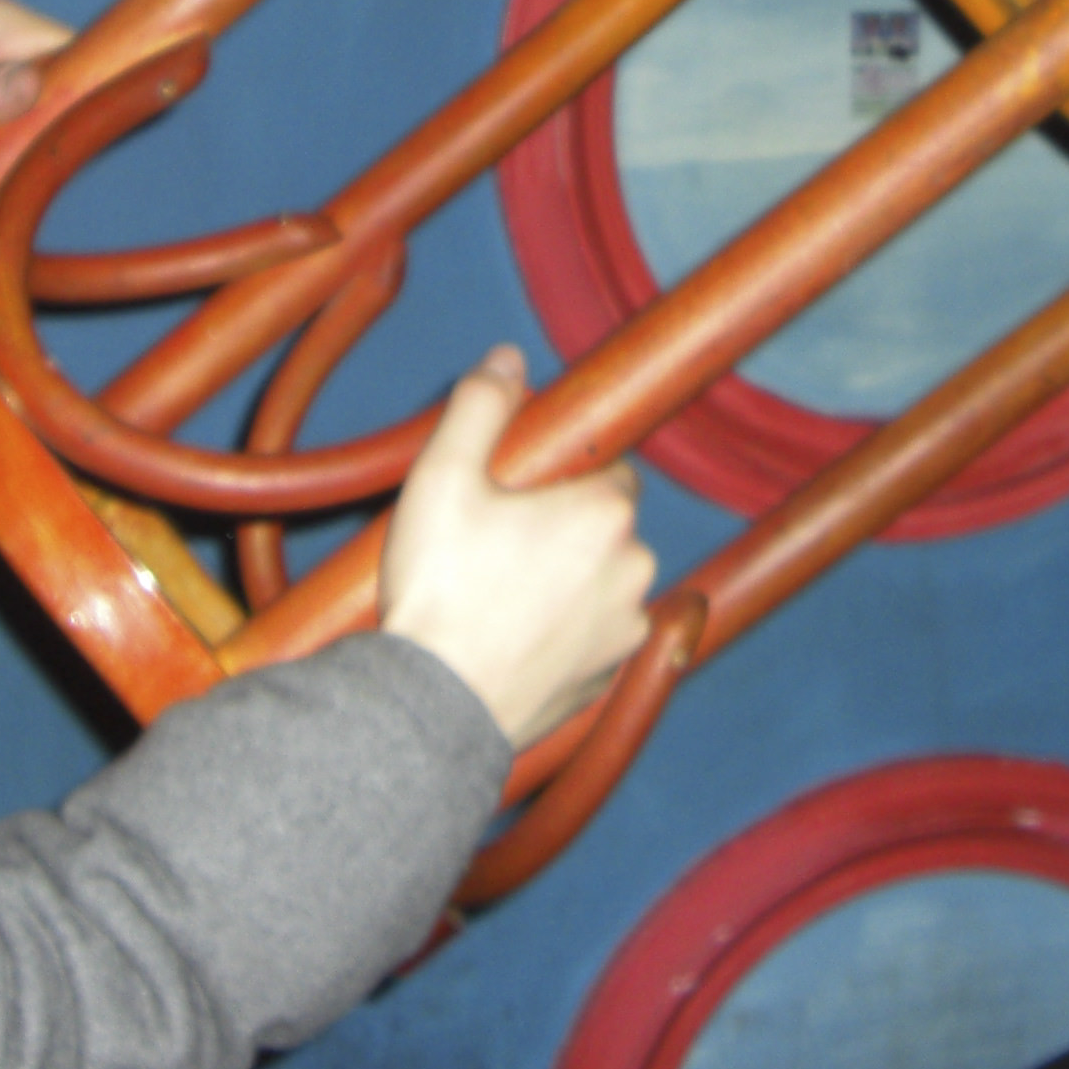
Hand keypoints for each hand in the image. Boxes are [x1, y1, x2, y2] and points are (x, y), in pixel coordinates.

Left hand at [0, 0, 74, 167]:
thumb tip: (31, 85)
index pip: (76, 44)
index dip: (89, 85)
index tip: (79, 132)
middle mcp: (4, 35)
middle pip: (66, 76)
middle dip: (55, 120)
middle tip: (25, 157)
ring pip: (46, 104)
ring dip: (31, 138)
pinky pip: (21, 118)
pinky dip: (11, 144)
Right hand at [381, 346, 654, 749]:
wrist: (433, 709)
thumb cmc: (441, 594)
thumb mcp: (443, 478)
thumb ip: (480, 407)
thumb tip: (506, 359)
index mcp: (606, 512)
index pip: (605, 469)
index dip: (559, 476)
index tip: (517, 492)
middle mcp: (634, 569)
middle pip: (604, 526)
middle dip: (562, 528)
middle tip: (495, 544)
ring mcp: (625, 630)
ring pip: (600, 582)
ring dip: (566, 581)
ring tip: (498, 595)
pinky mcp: (607, 678)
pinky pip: (592, 636)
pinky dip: (563, 632)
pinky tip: (512, 635)